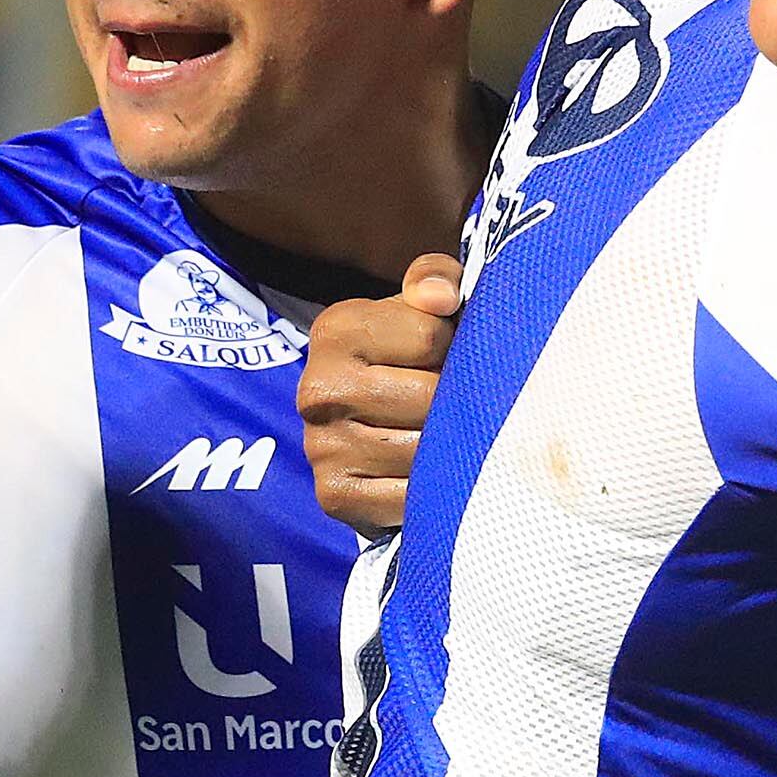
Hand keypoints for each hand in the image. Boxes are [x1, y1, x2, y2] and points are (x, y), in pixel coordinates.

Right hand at [297, 256, 459, 532]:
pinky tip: (432, 472)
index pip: (431, 338)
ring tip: (447, 432)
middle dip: (459, 399)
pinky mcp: (334, 495)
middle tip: (455, 399)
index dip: (456, 346)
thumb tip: (441, 297)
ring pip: (425, 450)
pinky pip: (409, 497)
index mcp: (336, 330)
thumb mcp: (425, 304)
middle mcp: (317, 389)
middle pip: (431, 398)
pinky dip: (434, 489)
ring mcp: (321, 446)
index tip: (446, 353)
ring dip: (453, 446)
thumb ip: (437, 279)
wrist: (380, 424)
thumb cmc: (414, 353)